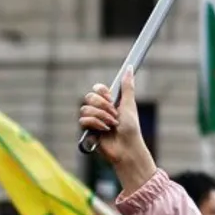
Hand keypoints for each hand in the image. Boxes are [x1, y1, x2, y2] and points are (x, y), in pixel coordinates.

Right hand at [79, 68, 156, 194]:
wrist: (126, 147)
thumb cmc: (131, 127)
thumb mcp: (129, 104)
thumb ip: (127, 86)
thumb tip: (129, 67)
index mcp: (110, 102)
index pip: (97, 88)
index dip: (101, 91)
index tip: (110, 97)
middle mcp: (100, 109)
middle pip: (89, 97)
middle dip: (103, 106)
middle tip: (114, 114)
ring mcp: (93, 120)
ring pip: (85, 109)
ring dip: (101, 116)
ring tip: (112, 124)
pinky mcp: (87, 130)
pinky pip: (83, 120)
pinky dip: (95, 124)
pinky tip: (104, 131)